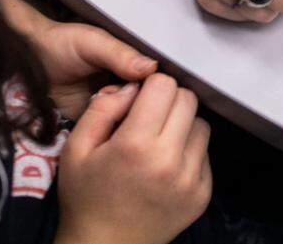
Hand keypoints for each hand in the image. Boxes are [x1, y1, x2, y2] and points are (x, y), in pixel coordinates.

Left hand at [0, 0, 157, 118]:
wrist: (29, 65)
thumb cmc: (62, 45)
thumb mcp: (91, 43)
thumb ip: (119, 53)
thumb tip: (152, 68)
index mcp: (136, 64)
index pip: (159, 79)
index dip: (162, 88)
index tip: (159, 96)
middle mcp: (132, 86)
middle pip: (150, 101)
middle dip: (142, 106)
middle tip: (122, 101)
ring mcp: (118, 106)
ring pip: (135, 118)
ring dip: (127, 119)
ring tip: (112, 112)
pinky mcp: (101, 123)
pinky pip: (115, 130)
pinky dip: (115, 131)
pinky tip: (112, 129)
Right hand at [56, 74, 211, 243]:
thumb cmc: (87, 197)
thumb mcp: (76, 148)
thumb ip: (102, 108)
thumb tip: (132, 86)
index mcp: (136, 145)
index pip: (164, 85)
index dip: (150, 85)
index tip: (139, 99)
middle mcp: (170, 160)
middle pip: (188, 100)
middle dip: (168, 100)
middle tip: (149, 117)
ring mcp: (191, 179)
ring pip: (202, 125)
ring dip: (183, 124)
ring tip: (158, 141)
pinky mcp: (203, 193)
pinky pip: (205, 153)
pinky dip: (189, 151)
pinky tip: (166, 164)